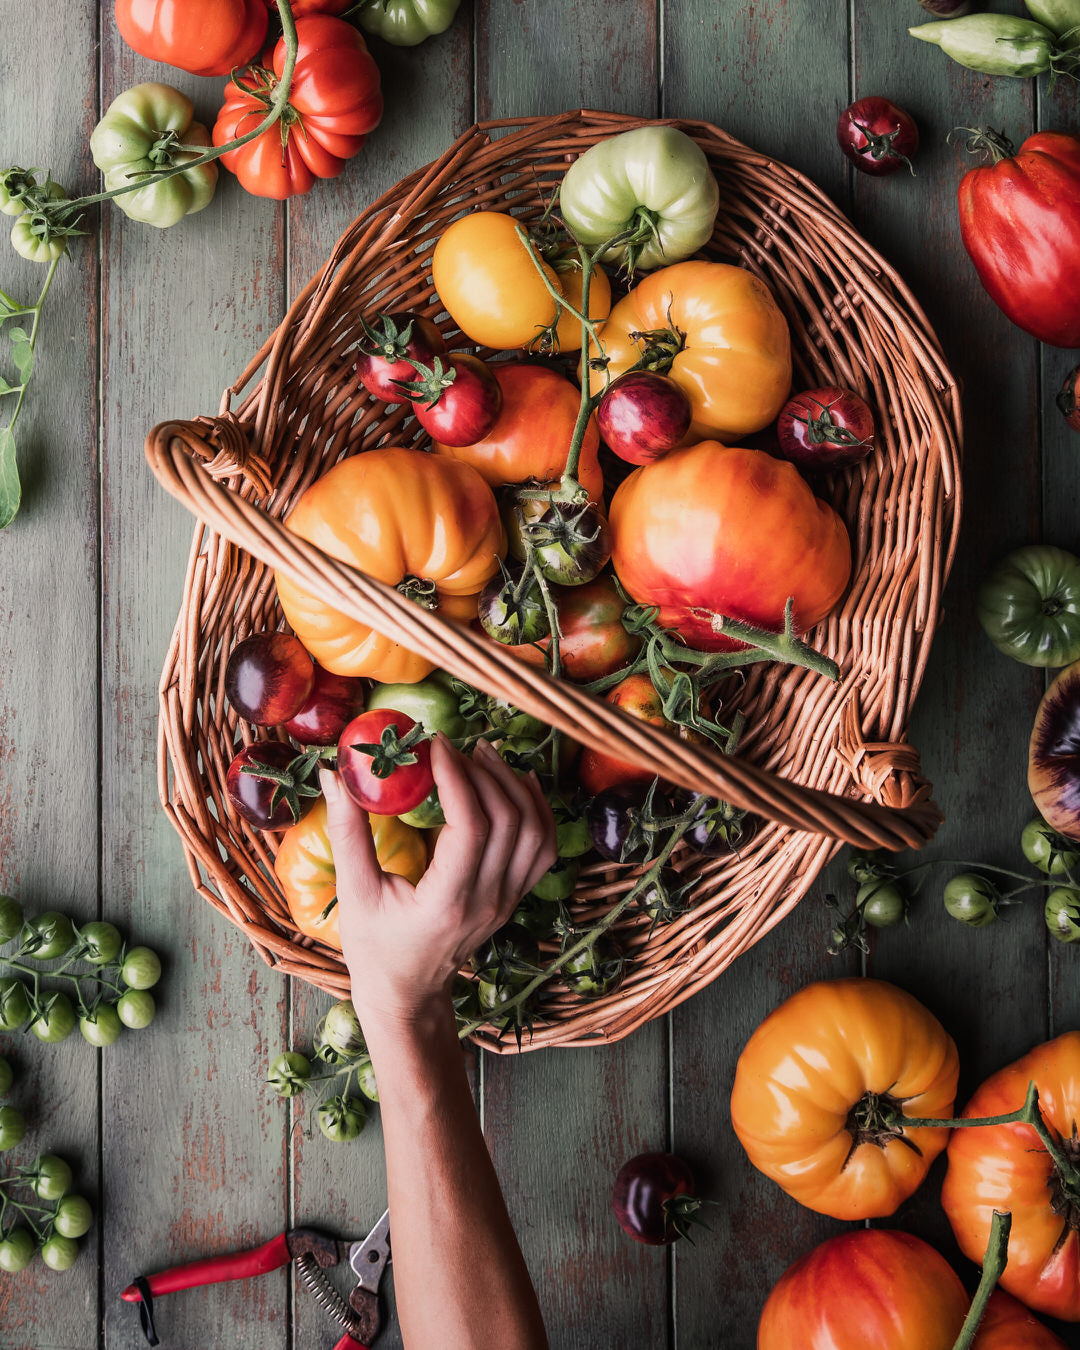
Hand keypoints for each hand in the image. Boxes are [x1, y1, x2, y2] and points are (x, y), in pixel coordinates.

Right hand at [321, 734, 556, 1028]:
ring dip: (514, 785)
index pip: (470, 827)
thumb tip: (333, 774)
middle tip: (454, 747)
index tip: (435, 746)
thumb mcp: (354, 893)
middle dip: (485, 773)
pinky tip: (519, 783)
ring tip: (484, 755)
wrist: (408, 993)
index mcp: (446, 902)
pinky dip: (538, 810)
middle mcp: (487, 900)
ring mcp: (507, 900)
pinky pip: (543, 848)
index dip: (458, 778)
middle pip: (509, 821)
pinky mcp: (515, 896)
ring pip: (534, 831)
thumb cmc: (375, 947)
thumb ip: (347, 832)